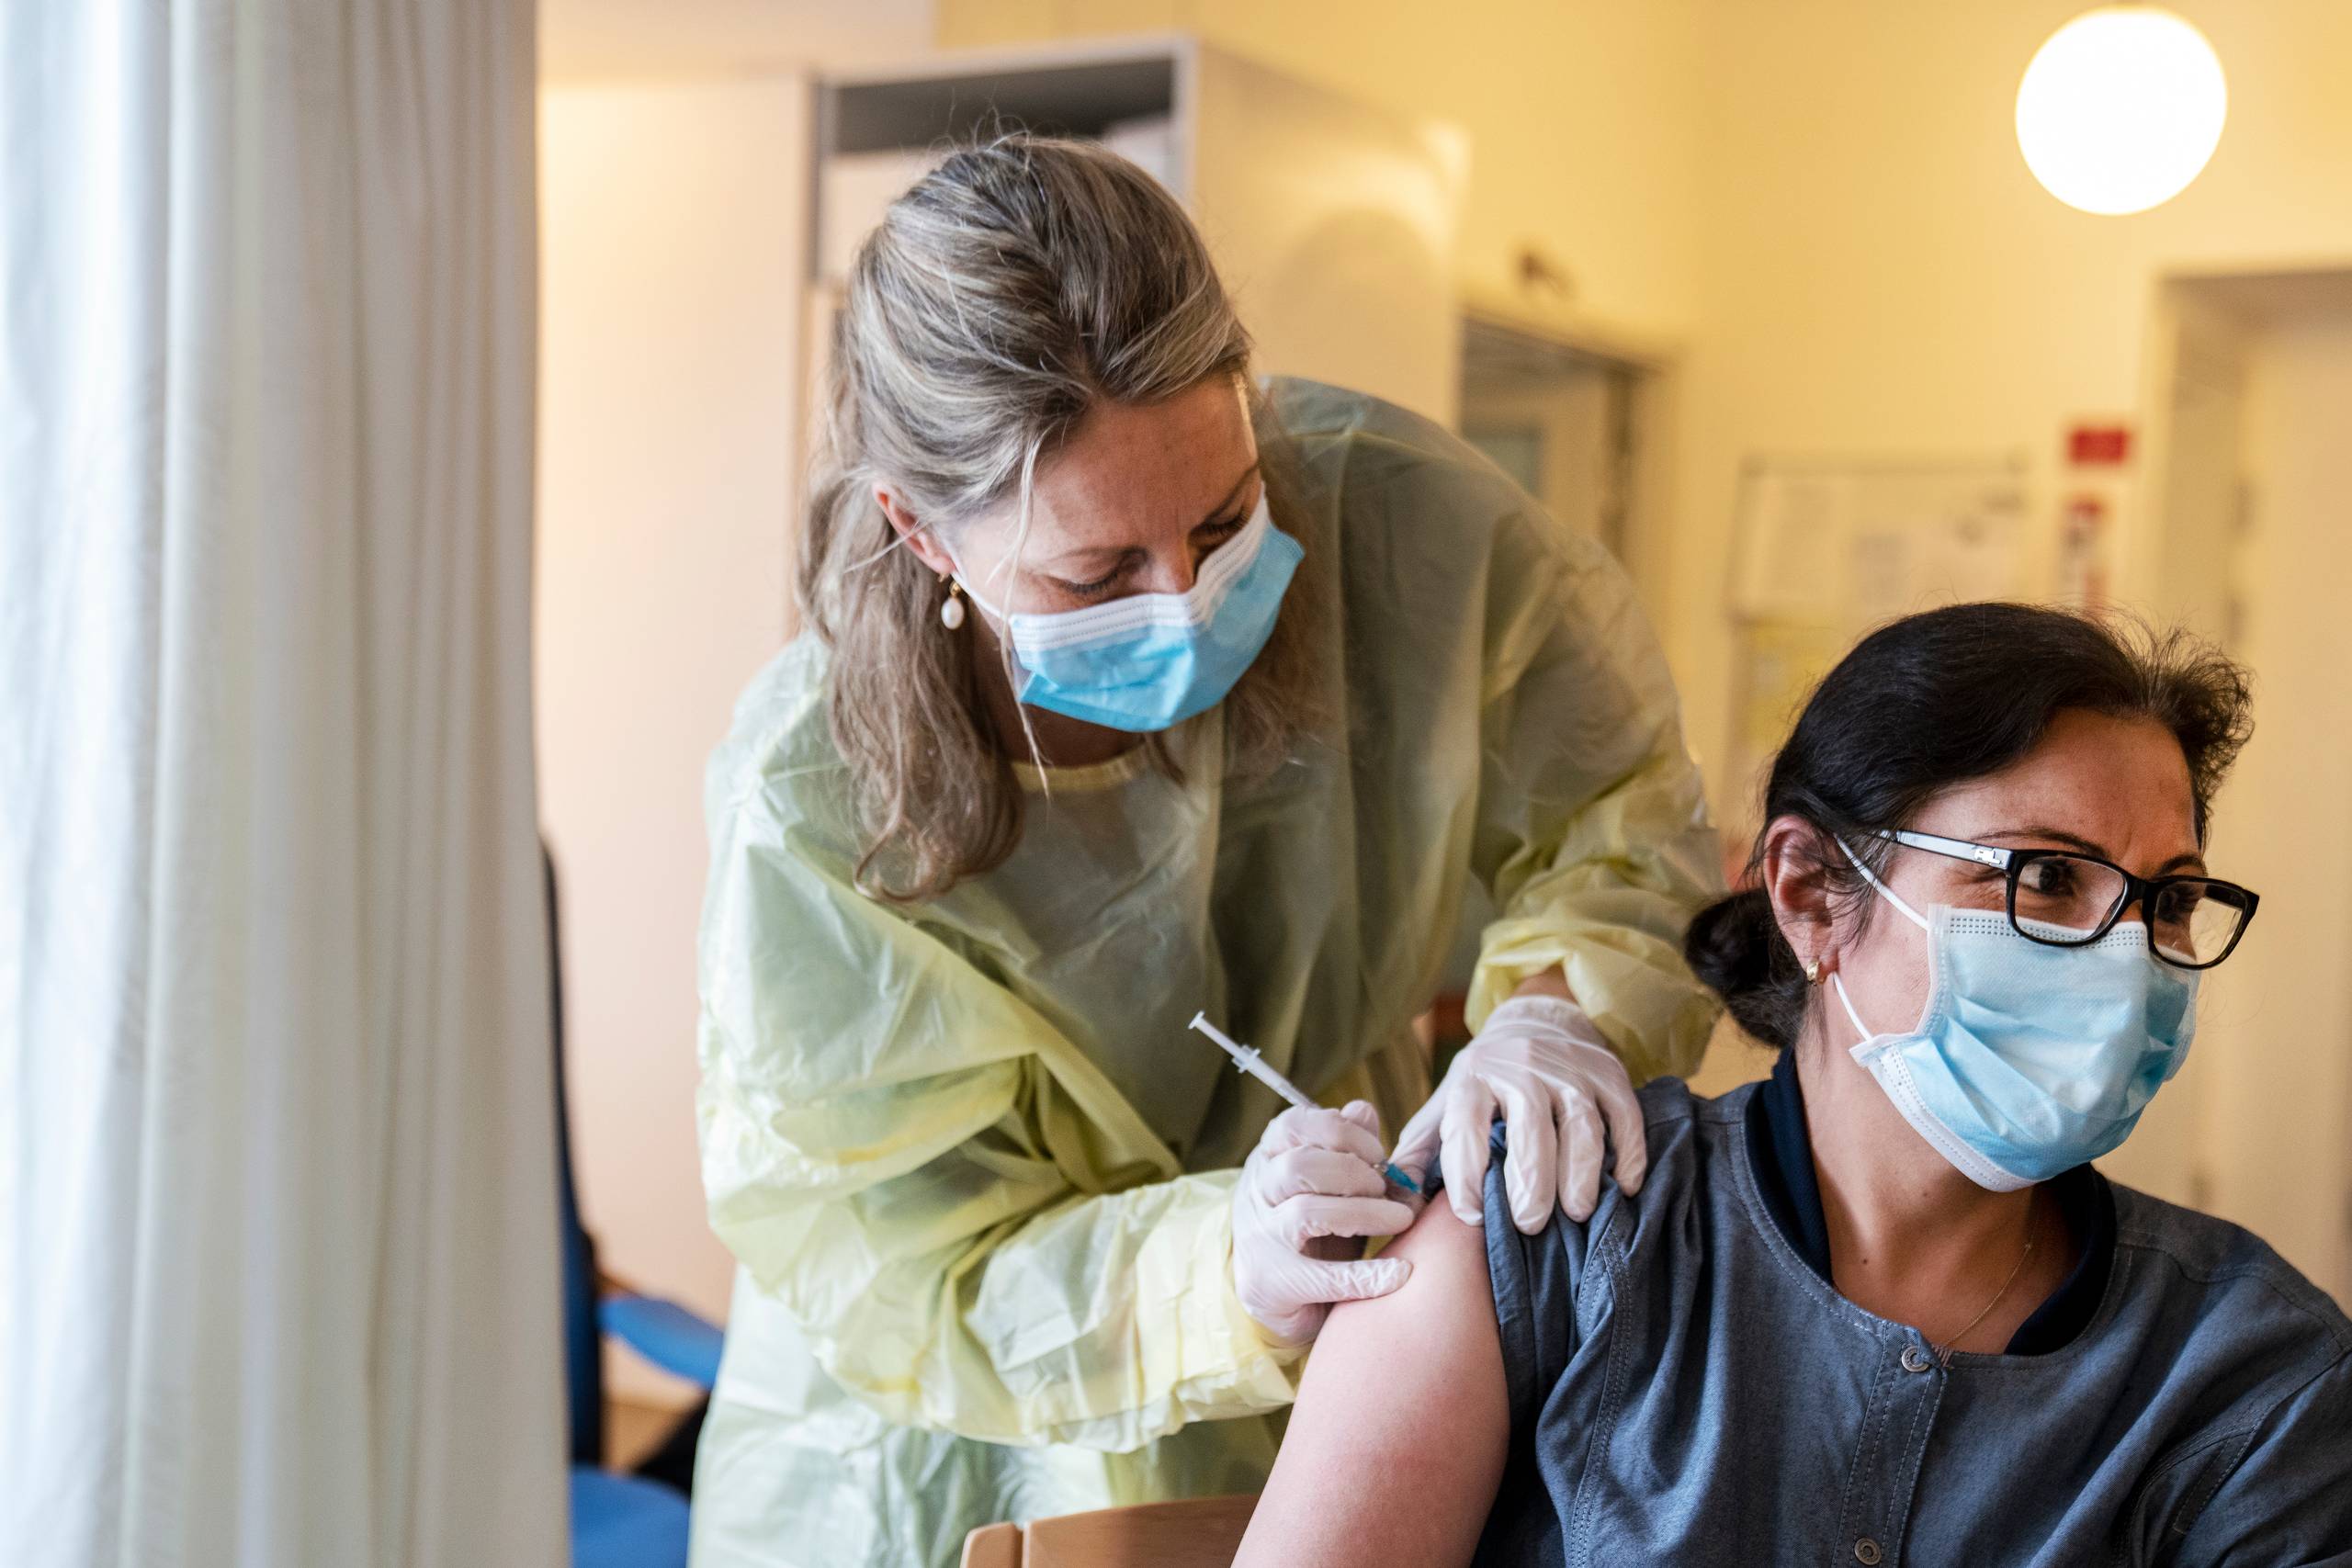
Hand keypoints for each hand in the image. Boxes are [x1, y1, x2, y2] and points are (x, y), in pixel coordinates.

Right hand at [1229, 1101, 1417, 1344]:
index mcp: (1267, 1160)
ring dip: (1364, 1213)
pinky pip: (1321, 1276)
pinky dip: (1366, 1275)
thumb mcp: (1330, 1187)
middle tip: (1387, 1189)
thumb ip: (1347, 1147)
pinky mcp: (1268, 1285)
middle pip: (1299, 1165)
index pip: (1292, 1125)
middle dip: (1354, 1172)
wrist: (1281, 1302)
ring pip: (1306, 1213)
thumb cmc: (1313, 1233)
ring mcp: (1258, 1240)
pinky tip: (1401, 1273)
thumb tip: (1363, 1110)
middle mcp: (1255, 1194)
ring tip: (1400, 1220)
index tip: (1379, 1153)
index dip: (1341, 1131)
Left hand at [1390, 994, 1647, 1233]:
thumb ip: (1417, 1155)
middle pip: (1529, 1127)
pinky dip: (1629, 1152)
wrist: (1531, 1025)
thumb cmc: (1481, 1086)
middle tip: (1528, 1225)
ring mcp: (1569, 1069)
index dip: (1467, 1174)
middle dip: (1529, 1180)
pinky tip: (1623, 1187)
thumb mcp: (1441, 1109)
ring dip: (1580, 1171)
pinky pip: (1624, 1115)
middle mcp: (1521, 1068)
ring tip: (1577, 1212)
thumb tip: (1395, 1206)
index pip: (1466, 1127)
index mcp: (1472, 1078)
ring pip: (1580, 1123)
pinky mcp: (1608, 1073)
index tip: (1471, 1216)